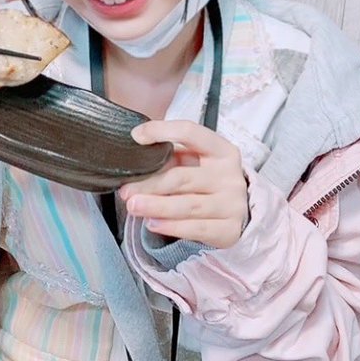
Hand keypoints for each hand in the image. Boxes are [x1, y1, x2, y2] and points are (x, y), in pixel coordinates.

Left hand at [119, 120, 248, 248]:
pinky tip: (153, 223)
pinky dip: (172, 226)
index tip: (136, 136)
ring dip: (157, 206)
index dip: (162, 131)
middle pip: (183, 177)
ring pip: (188, 205)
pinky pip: (197, 229)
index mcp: (221, 150)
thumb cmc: (205, 181)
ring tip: (134, 207)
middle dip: (150, 184)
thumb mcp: (193, 162)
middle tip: (126, 191)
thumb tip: (136, 154)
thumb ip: (170, 157)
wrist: (233, 213)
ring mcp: (232, 204)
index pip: (190, 132)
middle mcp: (230, 176)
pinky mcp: (229, 229)